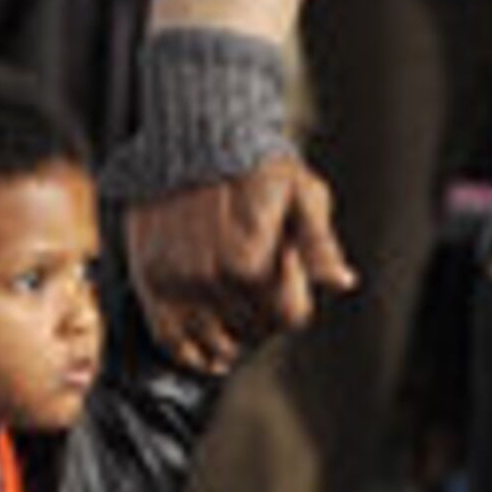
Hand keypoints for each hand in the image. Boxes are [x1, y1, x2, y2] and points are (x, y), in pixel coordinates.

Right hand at [121, 156, 356, 374]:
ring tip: (237, 322)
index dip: (293, 304)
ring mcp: (178, 285)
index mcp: (254, 263)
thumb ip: (320, 243)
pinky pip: (170, 339)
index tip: (288, 285)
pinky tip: (207, 352)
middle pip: (253, 331)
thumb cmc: (254, 164)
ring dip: (231, 340)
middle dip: (264, 319)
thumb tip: (341, 281)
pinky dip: (190, 352)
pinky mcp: (150, 282)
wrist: (193, 139)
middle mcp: (213, 280)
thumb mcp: (303, 194)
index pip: (288, 319)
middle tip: (262, 296)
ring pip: (213, 344)